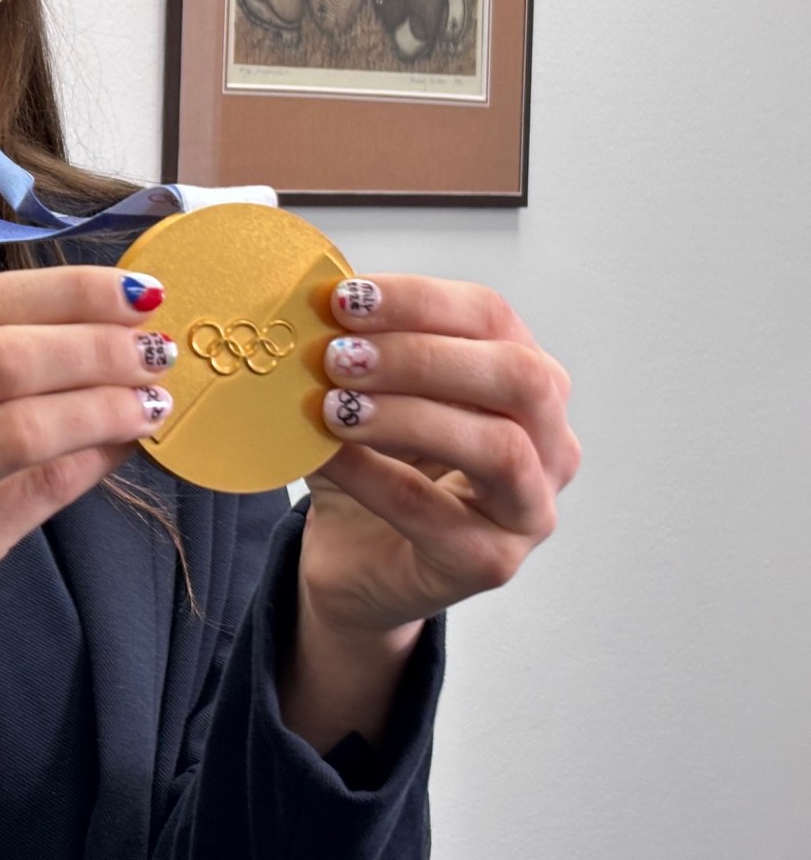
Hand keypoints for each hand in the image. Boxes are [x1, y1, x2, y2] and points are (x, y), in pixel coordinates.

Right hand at [0, 266, 172, 751]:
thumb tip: (117, 318)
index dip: (69, 291)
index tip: (139, 292)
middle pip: (1, 359)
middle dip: (96, 347)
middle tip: (154, 352)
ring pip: (21, 427)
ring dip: (104, 406)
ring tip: (151, 400)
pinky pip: (38, 492)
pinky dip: (94, 460)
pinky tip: (125, 444)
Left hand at [307, 275, 576, 639]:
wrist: (352, 555)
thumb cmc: (370, 463)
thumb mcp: (364, 394)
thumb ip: (354, 350)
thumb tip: (312, 304)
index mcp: (524, 377)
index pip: (490, 316)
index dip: (418, 300)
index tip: (344, 299)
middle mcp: (547, 440)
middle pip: (518, 377)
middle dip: (422, 356)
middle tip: (338, 355)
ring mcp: (529, 507)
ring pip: (500, 448)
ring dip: (409, 417)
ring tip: (334, 407)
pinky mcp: (492, 561)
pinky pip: (436, 514)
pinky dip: (373, 477)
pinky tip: (325, 456)